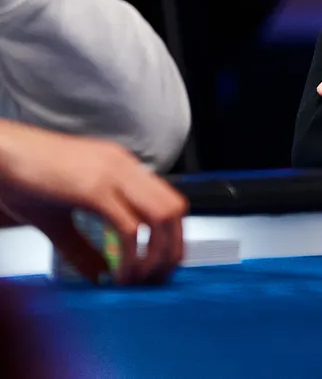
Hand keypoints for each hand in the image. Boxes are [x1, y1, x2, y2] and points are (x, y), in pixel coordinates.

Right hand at [0, 121, 186, 285]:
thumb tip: (101, 276)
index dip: (171, 238)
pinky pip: (129, 228)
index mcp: (121, 167)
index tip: (159, 267)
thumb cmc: (20, 179)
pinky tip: (118, 275)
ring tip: (136, 280)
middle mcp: (125, 167)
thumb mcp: (58, 218)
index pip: (168, 201)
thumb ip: (82, 246)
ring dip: (156, 255)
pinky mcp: (94, 189)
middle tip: (154, 279)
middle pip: (175, 209)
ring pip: (162, 217)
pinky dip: (131, 257)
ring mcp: (113, 175)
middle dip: (171, 250)